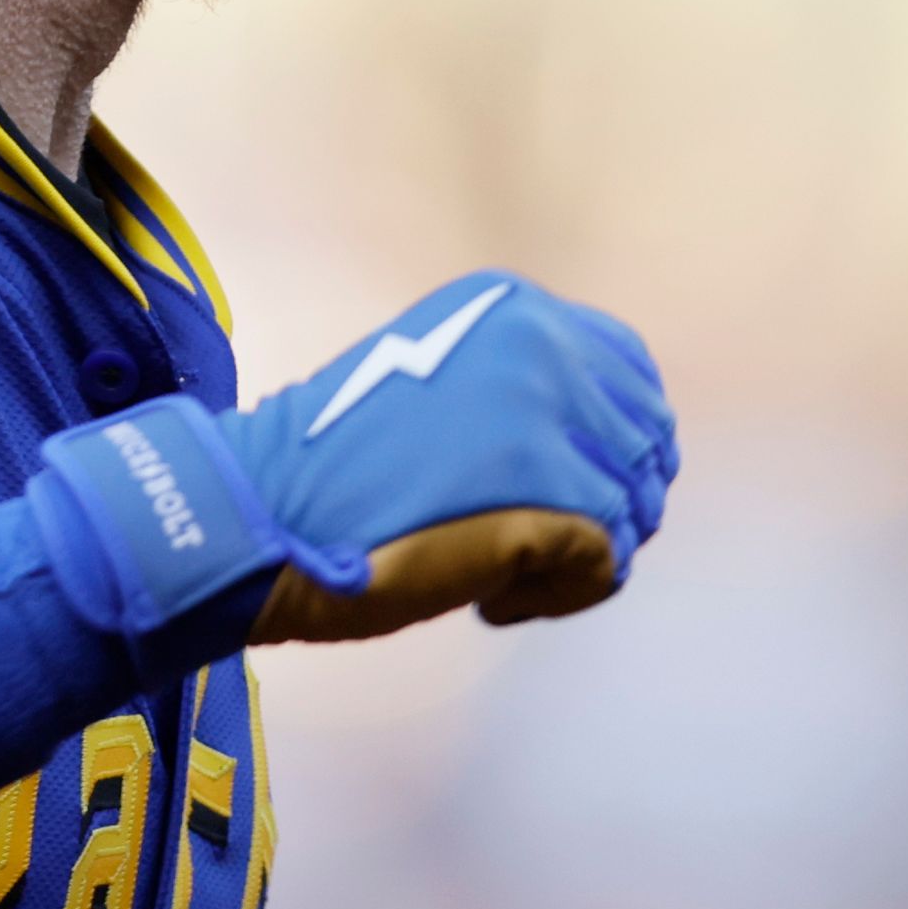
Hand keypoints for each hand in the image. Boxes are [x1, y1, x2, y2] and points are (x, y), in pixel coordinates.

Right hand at [234, 273, 675, 640]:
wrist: (261, 516)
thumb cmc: (334, 474)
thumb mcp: (437, 385)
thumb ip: (518, 389)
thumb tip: (625, 444)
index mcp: (513, 307)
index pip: (633, 371)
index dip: (619, 445)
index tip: (578, 494)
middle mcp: (544, 344)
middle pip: (646, 444)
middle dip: (604, 509)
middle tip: (534, 549)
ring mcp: (551, 417)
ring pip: (632, 508)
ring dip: (573, 558)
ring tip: (496, 572)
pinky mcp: (554, 496)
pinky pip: (607, 564)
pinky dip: (555, 597)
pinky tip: (487, 601)